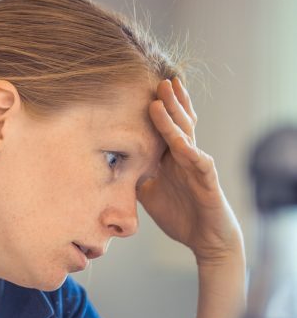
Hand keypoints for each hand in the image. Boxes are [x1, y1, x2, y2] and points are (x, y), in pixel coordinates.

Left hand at [138, 78, 243, 264]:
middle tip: (158, 79)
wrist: (206, 239)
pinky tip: (180, 142)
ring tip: (163, 97)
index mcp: (172, 158)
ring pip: (186, 136)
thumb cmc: (180, 215)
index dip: (158, 108)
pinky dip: (190, 152)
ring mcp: (198, 167)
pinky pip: (199, 163)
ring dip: (174, 117)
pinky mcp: (208, 182)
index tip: (143, 88)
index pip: (165, 127)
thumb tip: (109, 167)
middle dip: (168, 101)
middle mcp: (186, 157)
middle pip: (177, 123)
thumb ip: (134, 177)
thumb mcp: (149, 194)